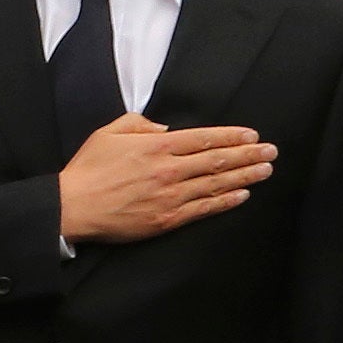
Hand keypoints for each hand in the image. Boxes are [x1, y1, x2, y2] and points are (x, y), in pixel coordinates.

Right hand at [58, 114, 274, 242]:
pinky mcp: (167, 219)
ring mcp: (171, 196)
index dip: (232, 136)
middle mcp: (170, 170)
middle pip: (218, 160)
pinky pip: (204, 209)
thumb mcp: (107, 133)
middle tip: (271, 151)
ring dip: (245, 176)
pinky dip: (226, 201)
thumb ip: (138, 123)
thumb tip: (164, 128)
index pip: (204, 138)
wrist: (72, 208)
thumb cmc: (87, 170)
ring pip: (216, 184)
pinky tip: (243, 195)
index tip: (252, 135)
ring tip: (266, 170)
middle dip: (248, 155)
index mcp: (156, 146)